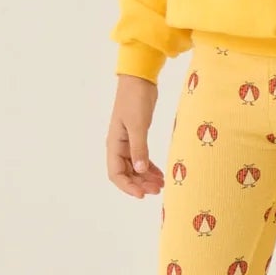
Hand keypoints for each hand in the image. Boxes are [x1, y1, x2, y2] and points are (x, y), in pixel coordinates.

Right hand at [107, 74, 165, 198]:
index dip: (128, 187)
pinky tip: (160, 174)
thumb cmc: (135, 100)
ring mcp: (128, 142)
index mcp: (114, 144)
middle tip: (158, 190)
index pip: (116, 174)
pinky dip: (149, 168)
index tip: (142, 194)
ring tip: (161, 184)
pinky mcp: (137, 137)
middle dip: (140, 184)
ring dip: (146, 178)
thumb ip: (139, 149)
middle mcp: (118, 146)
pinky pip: (141, 159)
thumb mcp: (138, 125)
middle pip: (126, 174)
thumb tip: (141, 171)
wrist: (140, 80)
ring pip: (135, 168)